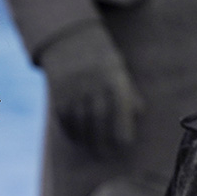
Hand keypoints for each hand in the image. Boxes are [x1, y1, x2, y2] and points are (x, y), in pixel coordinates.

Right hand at [37, 22, 142, 150]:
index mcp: (114, 80)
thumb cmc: (102, 60)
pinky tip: (76, 138)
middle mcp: (93, 85)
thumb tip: (138, 115)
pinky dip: (70, 131)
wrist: (71, 40)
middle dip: (103, 142)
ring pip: (80, 122)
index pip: (120, 114)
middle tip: (105, 156)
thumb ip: (129, 93)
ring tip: (91, 149)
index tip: (123, 146)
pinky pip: (64, 117)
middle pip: (99, 121)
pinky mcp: (58, 92)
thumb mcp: (120, 71)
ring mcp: (74, 88)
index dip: (122, 133)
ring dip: (86, 139)